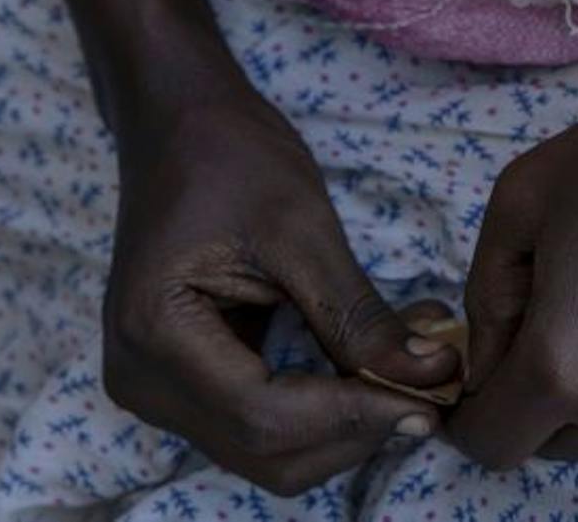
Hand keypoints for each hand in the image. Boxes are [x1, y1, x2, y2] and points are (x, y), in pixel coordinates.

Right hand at [102, 78, 462, 495]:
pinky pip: (260, 424)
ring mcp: (157, 388)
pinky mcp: (185, 383)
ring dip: (346, 425)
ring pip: (266, 451)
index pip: (264, 416)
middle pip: (265, 450)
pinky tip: (375, 368)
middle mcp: (142, 380)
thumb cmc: (230, 156)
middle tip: (435, 386)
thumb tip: (431, 376)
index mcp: (156, 333)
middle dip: (356, 429)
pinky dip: (324, 409)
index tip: (433, 400)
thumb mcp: (302, 227)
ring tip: (413, 370)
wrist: (177, 126)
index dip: (354, 417)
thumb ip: (360, 314)